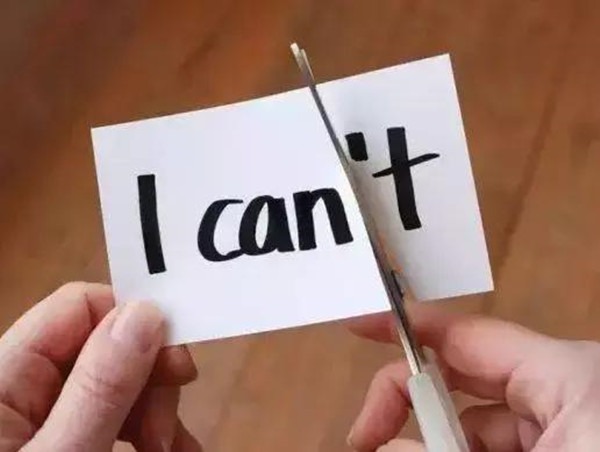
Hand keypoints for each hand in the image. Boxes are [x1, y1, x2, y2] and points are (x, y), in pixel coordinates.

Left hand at [0, 282, 201, 451]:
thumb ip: (100, 387)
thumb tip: (148, 311)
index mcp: (5, 374)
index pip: (80, 306)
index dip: (136, 323)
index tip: (177, 367)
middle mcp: (23, 384)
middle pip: (108, 345)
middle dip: (152, 379)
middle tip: (166, 431)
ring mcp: (44, 414)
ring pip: (119, 380)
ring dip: (158, 408)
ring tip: (173, 448)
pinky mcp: (63, 438)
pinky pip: (114, 413)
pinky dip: (147, 427)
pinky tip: (167, 447)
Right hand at [346, 305, 599, 450]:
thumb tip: (387, 447)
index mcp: (566, 375)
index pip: (466, 335)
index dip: (406, 326)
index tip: (357, 327)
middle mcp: (563, 397)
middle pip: (460, 386)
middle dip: (408, 408)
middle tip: (364, 441)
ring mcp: (564, 434)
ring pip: (477, 434)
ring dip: (434, 446)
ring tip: (388, 450)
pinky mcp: (565, 451)